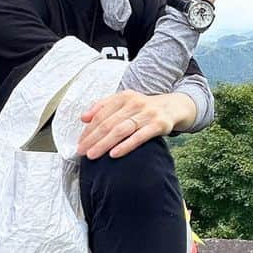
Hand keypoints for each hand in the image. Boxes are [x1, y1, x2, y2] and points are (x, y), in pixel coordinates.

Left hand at [75, 91, 194, 159]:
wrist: (172, 107)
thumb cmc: (143, 108)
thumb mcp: (125, 102)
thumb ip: (103, 107)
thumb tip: (83, 118)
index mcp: (124, 97)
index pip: (101, 114)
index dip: (89, 129)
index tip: (80, 142)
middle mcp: (135, 103)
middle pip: (109, 123)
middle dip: (92, 138)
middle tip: (81, 151)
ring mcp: (147, 114)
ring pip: (121, 130)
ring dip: (104, 143)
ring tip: (92, 155)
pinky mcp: (159, 125)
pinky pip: (139, 137)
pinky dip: (125, 145)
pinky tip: (114, 154)